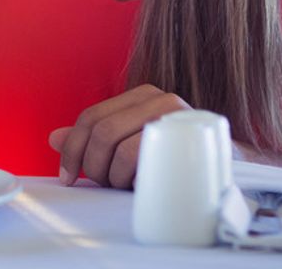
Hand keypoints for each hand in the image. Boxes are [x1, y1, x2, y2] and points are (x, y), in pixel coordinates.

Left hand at [48, 85, 191, 187]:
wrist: (228, 166)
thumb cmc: (173, 158)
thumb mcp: (129, 145)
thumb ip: (94, 139)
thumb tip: (53, 137)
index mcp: (138, 96)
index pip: (91, 117)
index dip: (72, 149)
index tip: (68, 176)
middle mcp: (156, 97)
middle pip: (102, 132)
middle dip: (94, 166)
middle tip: (104, 184)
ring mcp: (176, 114)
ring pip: (121, 147)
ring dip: (114, 177)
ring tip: (126, 186)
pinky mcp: (190, 135)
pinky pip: (144, 155)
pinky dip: (133, 177)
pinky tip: (140, 185)